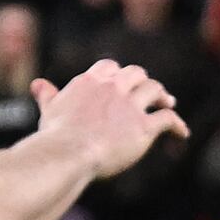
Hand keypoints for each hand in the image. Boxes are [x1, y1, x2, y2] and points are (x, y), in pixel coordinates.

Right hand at [32, 59, 185, 175]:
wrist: (68, 153)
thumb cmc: (55, 137)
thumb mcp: (50, 110)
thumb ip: (49, 95)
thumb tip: (38, 84)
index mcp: (90, 81)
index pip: (110, 66)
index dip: (119, 74)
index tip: (122, 83)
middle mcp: (113, 88)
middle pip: (136, 74)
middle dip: (143, 81)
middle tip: (150, 92)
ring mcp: (130, 106)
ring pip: (155, 89)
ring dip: (162, 96)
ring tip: (167, 104)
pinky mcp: (144, 127)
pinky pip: (168, 119)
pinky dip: (177, 124)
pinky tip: (182, 133)